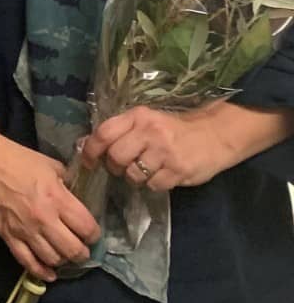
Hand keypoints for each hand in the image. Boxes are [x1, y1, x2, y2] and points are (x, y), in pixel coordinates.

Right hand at [0, 133, 99, 282]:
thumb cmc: (18, 160)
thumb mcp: (51, 166)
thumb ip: (67, 184)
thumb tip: (78, 198)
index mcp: (57, 198)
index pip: (87, 228)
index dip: (94, 234)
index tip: (92, 233)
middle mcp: (44, 219)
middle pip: (73, 250)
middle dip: (82, 253)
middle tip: (82, 249)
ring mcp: (25, 231)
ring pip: (53, 259)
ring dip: (63, 261)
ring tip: (64, 255)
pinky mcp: (9, 237)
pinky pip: (28, 263)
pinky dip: (42, 272)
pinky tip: (50, 273)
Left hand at [80, 101, 266, 191]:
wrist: (214, 134)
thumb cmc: (175, 129)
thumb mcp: (147, 121)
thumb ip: (122, 131)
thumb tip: (89, 145)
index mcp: (138, 116)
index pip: (104, 132)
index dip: (91, 150)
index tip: (88, 162)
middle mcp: (149, 131)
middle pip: (115, 157)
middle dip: (114, 167)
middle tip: (122, 168)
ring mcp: (164, 151)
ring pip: (133, 174)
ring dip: (135, 178)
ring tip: (145, 171)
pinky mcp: (177, 170)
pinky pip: (153, 185)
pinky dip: (153, 185)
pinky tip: (161, 175)